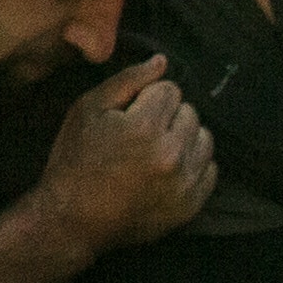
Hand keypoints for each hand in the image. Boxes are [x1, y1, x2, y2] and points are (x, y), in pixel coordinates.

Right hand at [29, 55, 212, 250]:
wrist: (72, 221)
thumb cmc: (74, 161)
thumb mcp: (88, 109)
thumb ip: (128, 80)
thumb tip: (162, 62)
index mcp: (145, 127)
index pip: (170, 89)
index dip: (148, 98)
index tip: (130, 114)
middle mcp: (171, 154)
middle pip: (190, 112)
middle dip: (167, 116)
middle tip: (140, 135)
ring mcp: (184, 183)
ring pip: (204, 138)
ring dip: (184, 138)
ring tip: (154, 151)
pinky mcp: (191, 206)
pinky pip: (210, 170)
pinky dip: (192, 165)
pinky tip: (166, 170)